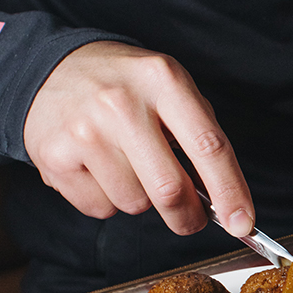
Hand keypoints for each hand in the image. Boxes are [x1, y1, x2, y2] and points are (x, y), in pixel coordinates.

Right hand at [23, 41, 253, 236]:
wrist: (50, 68)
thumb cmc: (126, 87)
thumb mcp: (171, 89)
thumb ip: (201, 138)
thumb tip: (228, 203)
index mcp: (163, 81)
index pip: (208, 147)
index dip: (230, 192)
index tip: (242, 223)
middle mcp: (121, 103)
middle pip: (170, 189)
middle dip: (188, 217)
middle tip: (190, 218)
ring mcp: (84, 130)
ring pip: (135, 204)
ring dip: (141, 200)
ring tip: (126, 165)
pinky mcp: (54, 156)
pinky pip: (100, 208)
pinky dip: (108, 201)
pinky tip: (98, 168)